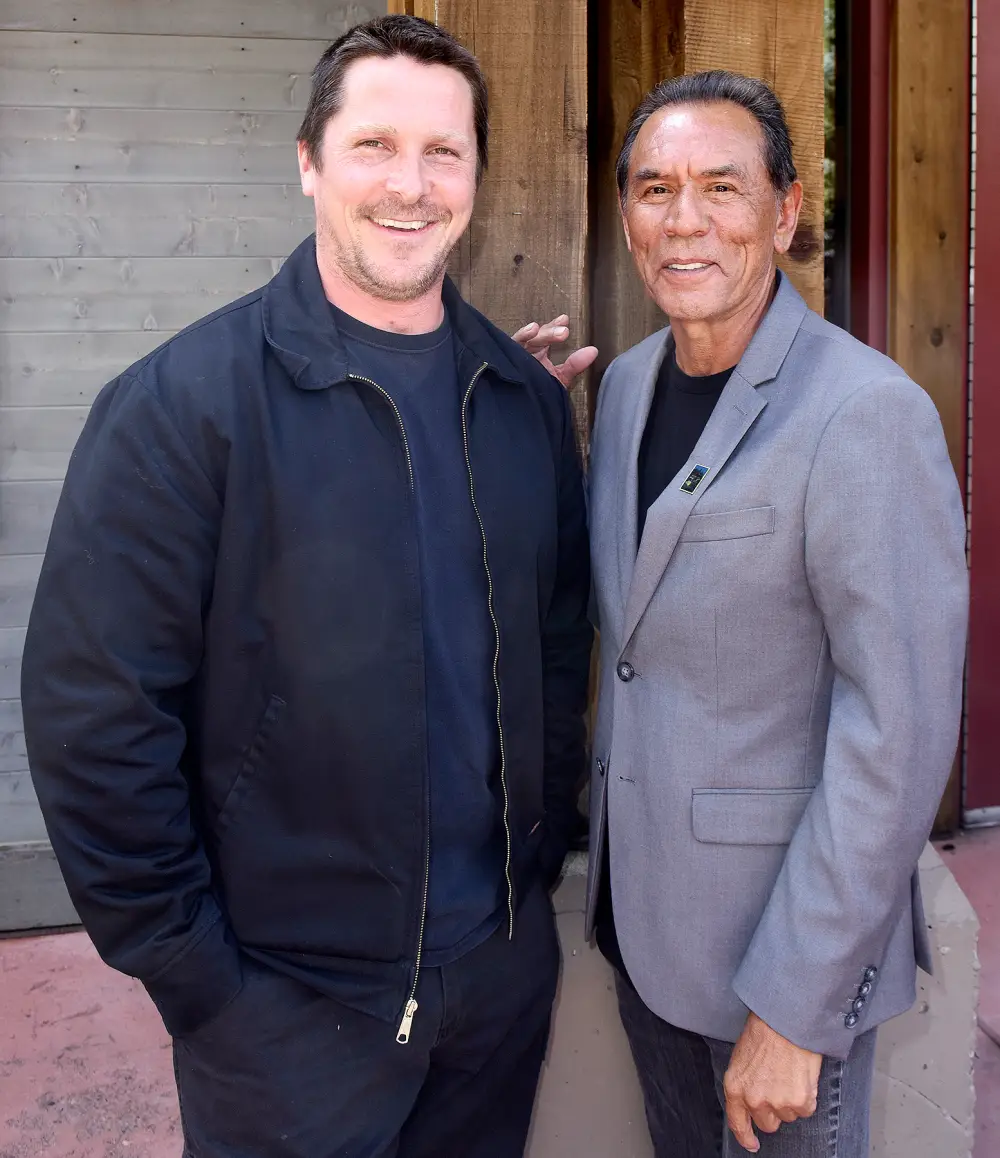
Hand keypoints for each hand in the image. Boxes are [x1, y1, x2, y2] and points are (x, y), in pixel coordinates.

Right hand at [511, 314, 597, 388]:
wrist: (523, 412)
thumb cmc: (540, 396)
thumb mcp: (560, 379)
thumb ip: (575, 365)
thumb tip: (594, 351)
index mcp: (537, 354)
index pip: (546, 337)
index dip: (554, 328)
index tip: (564, 319)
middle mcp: (526, 354)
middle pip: (537, 338)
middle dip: (550, 333)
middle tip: (564, 332)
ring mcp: (514, 357)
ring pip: (525, 340)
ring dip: (539, 335)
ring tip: (545, 329)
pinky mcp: (505, 360)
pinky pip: (511, 346)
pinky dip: (522, 336)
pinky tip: (531, 330)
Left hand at [723, 1012, 821, 1152]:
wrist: (784, 1021)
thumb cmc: (763, 1032)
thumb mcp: (741, 1059)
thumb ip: (744, 1084)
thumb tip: (751, 1102)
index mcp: (735, 1088)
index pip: (737, 1123)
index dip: (746, 1136)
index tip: (752, 1144)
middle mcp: (754, 1100)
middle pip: (768, 1123)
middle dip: (774, 1110)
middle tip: (778, 1086)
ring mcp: (777, 1103)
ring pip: (788, 1116)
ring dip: (791, 1100)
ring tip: (788, 1073)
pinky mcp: (799, 1102)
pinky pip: (806, 1109)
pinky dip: (807, 1096)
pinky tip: (801, 1076)